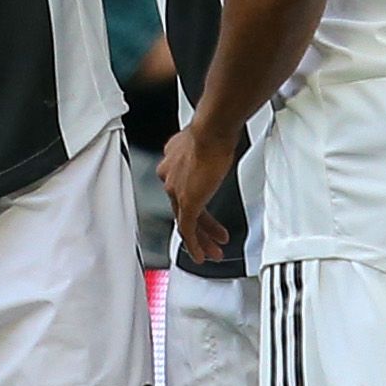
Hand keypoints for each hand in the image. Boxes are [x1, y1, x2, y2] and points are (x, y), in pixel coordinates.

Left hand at [158, 121, 240, 263]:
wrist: (211, 132)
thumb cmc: (213, 130)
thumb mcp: (207, 141)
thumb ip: (206, 150)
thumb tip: (216, 147)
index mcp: (172, 161)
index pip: (180, 187)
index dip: (193, 199)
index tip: (203, 206)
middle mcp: (169, 176)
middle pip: (182, 207)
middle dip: (198, 226)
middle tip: (208, 239)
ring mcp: (176, 190)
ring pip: (185, 221)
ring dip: (200, 239)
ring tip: (211, 251)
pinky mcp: (187, 202)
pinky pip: (187, 230)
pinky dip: (194, 245)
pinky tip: (201, 255)